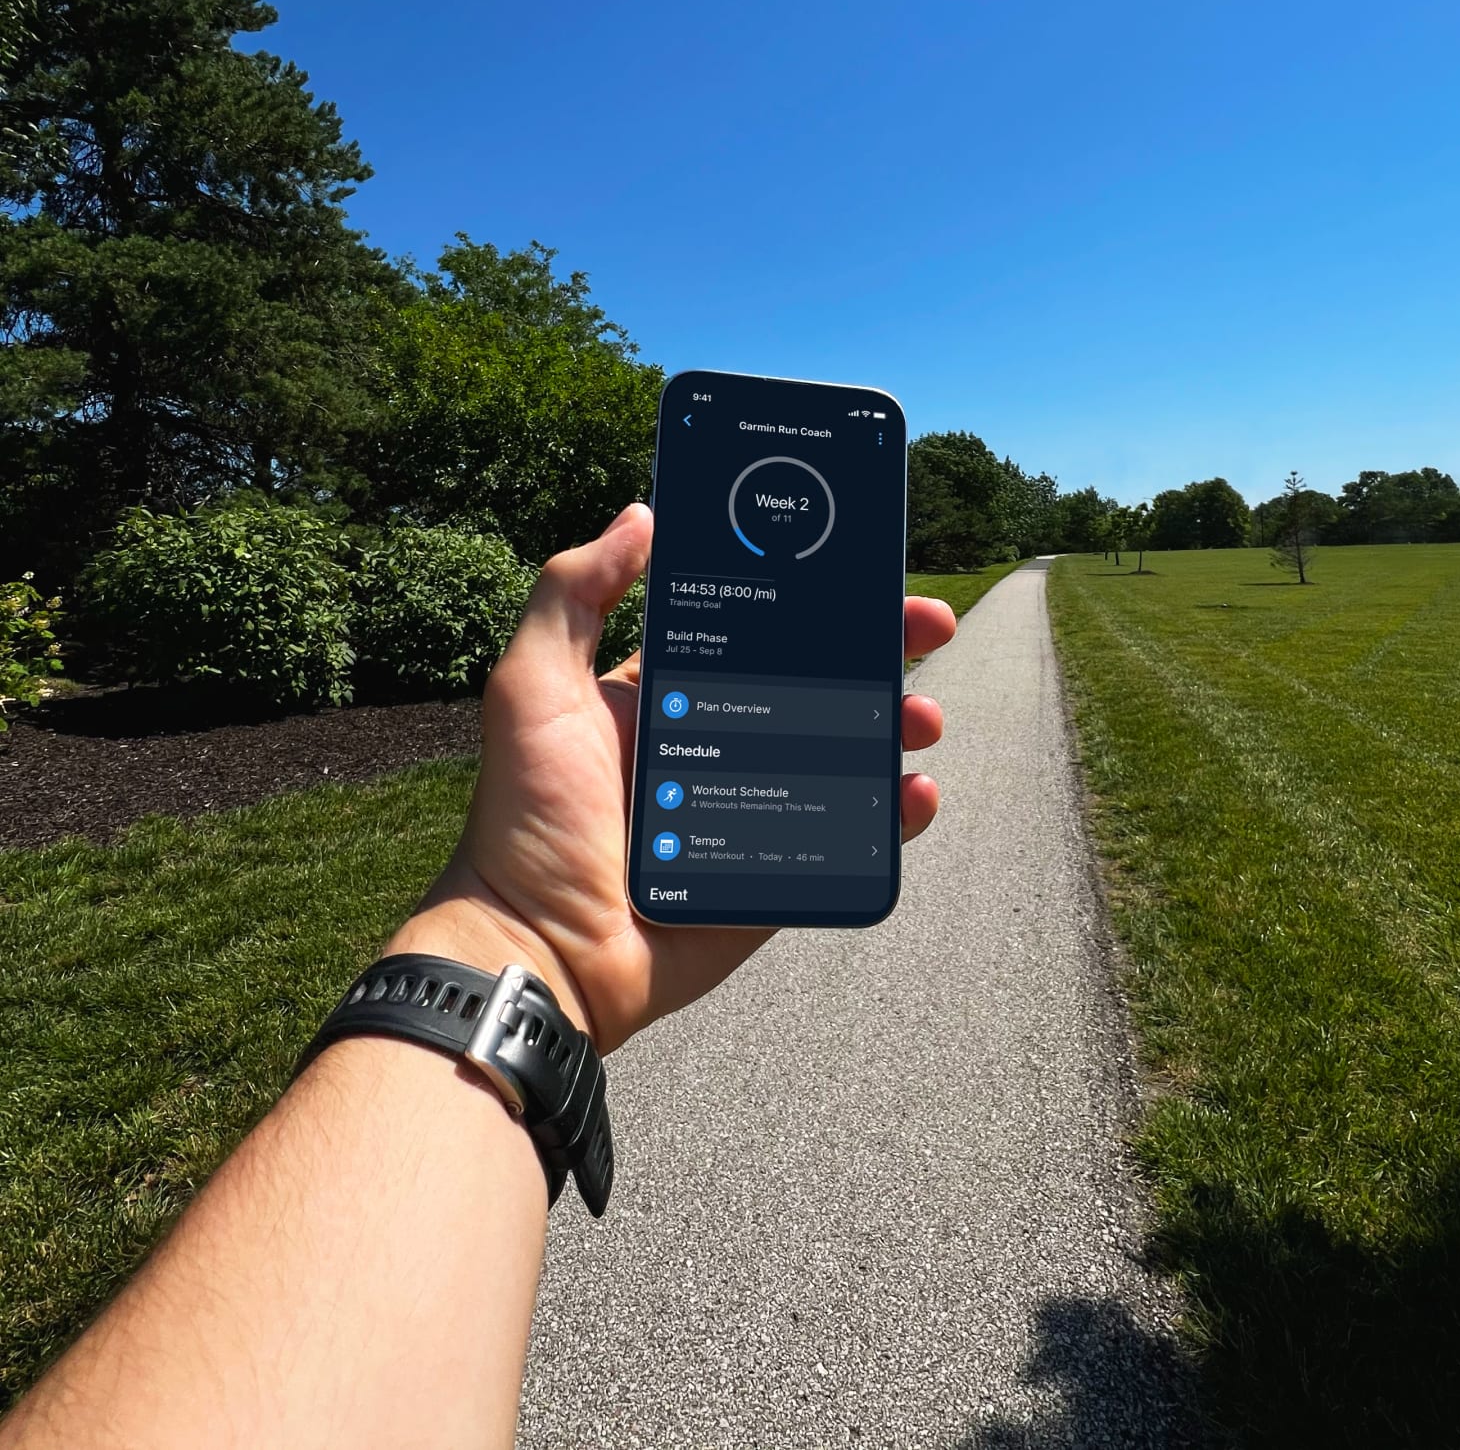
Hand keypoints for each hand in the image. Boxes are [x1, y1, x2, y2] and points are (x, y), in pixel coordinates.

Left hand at [390, 502, 955, 1052]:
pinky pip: (850, 834)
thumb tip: (642, 514)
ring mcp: (753, 807)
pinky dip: (893, 811)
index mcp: (669, 692)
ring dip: (895, 723)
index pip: (757, 629)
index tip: (859, 567)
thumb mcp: (532, 686)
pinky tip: (913, 793)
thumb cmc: (527, 818)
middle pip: (819, 681)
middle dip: (879, 650)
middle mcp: (719, 740)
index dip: (810, 596)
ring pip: (846, 751)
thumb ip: (575, 595)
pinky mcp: (777, 870)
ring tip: (920, 718)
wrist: (543, 949)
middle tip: (928, 628)